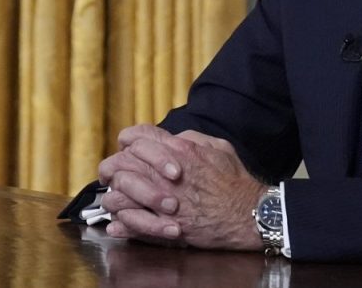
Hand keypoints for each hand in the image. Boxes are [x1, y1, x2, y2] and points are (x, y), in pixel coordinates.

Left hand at [96, 125, 266, 250]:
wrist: (249, 214)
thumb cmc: (236, 182)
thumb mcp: (217, 147)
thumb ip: (190, 138)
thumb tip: (172, 138)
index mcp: (178, 149)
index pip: (136, 137)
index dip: (127, 143)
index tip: (126, 150)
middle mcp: (165, 172)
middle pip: (120, 163)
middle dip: (113, 168)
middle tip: (113, 176)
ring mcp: (163, 199)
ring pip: (119, 192)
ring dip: (115, 196)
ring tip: (117, 200)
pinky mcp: (165, 224)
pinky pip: (131, 221)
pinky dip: (122, 222)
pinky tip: (120, 222)